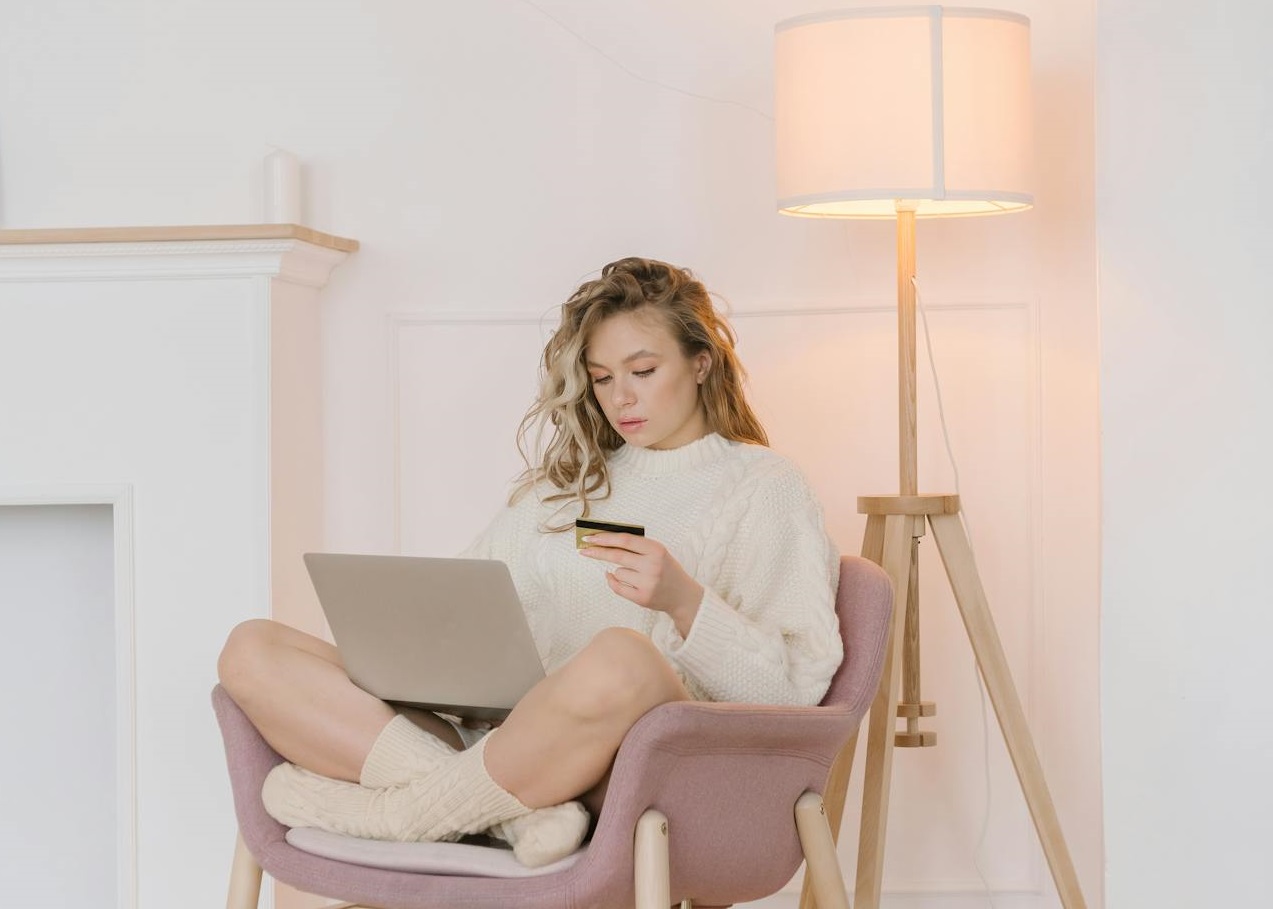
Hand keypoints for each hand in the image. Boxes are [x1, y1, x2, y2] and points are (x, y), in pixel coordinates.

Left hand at [578, 532, 703, 636]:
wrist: (683, 595)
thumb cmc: (666, 569)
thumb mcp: (658, 552)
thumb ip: (636, 546)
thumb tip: (605, 540)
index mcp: (657, 550)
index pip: (626, 540)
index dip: (606, 537)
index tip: (590, 536)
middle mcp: (653, 566)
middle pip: (617, 555)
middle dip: (597, 552)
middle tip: (583, 549)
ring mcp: (647, 583)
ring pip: (618, 572)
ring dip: (620, 571)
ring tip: (636, 575)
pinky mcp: (642, 598)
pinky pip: (617, 587)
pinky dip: (613, 581)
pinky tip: (615, 578)